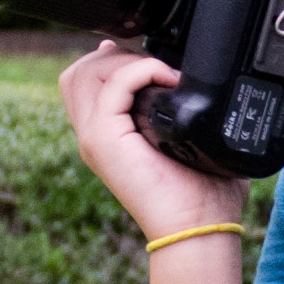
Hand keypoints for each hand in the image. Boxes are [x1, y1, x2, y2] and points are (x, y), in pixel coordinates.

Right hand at [59, 43, 245, 242]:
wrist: (199, 227)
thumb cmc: (204, 192)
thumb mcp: (190, 142)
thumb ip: (183, 110)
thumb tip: (196, 82)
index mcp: (109, 137)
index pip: (85, 82)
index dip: (109, 59)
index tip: (144, 56)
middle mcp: (94, 136)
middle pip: (79, 72)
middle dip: (117, 56)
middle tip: (158, 67)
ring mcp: (94, 138)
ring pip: (87, 72)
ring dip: (128, 61)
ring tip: (164, 74)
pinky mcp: (102, 140)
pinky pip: (113, 85)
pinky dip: (142, 71)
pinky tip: (169, 80)